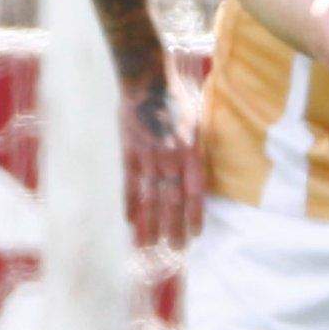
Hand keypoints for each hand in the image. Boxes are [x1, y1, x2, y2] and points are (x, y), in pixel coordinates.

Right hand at [120, 64, 204, 250]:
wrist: (147, 79)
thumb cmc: (179, 99)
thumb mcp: (200, 122)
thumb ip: (198, 150)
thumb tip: (200, 174)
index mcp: (191, 151)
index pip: (194, 192)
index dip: (193, 215)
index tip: (194, 236)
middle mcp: (170, 158)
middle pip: (171, 200)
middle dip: (172, 227)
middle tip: (173, 250)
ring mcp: (148, 156)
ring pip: (149, 197)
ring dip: (149, 223)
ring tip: (148, 246)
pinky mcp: (129, 152)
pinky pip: (129, 183)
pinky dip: (129, 202)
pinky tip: (129, 221)